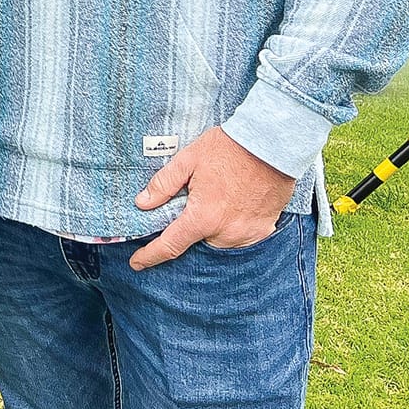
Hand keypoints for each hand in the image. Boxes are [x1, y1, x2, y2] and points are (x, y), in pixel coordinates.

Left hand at [130, 127, 295, 270]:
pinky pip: (240, 238)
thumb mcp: (188, 159)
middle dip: (189, 228)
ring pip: (218, 241)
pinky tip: (232, 208)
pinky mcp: (263, 230)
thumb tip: (143, 203)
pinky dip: (231, 228)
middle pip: (196, 240)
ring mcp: (247, 234)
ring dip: (210, 228)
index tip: (137, 263)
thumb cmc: (229, 149)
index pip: (170, 245)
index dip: (150, 256)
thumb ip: (164, 184)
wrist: (271, 145)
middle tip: (191, 203)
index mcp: (203, 217)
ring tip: (215, 200)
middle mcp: (225, 233)